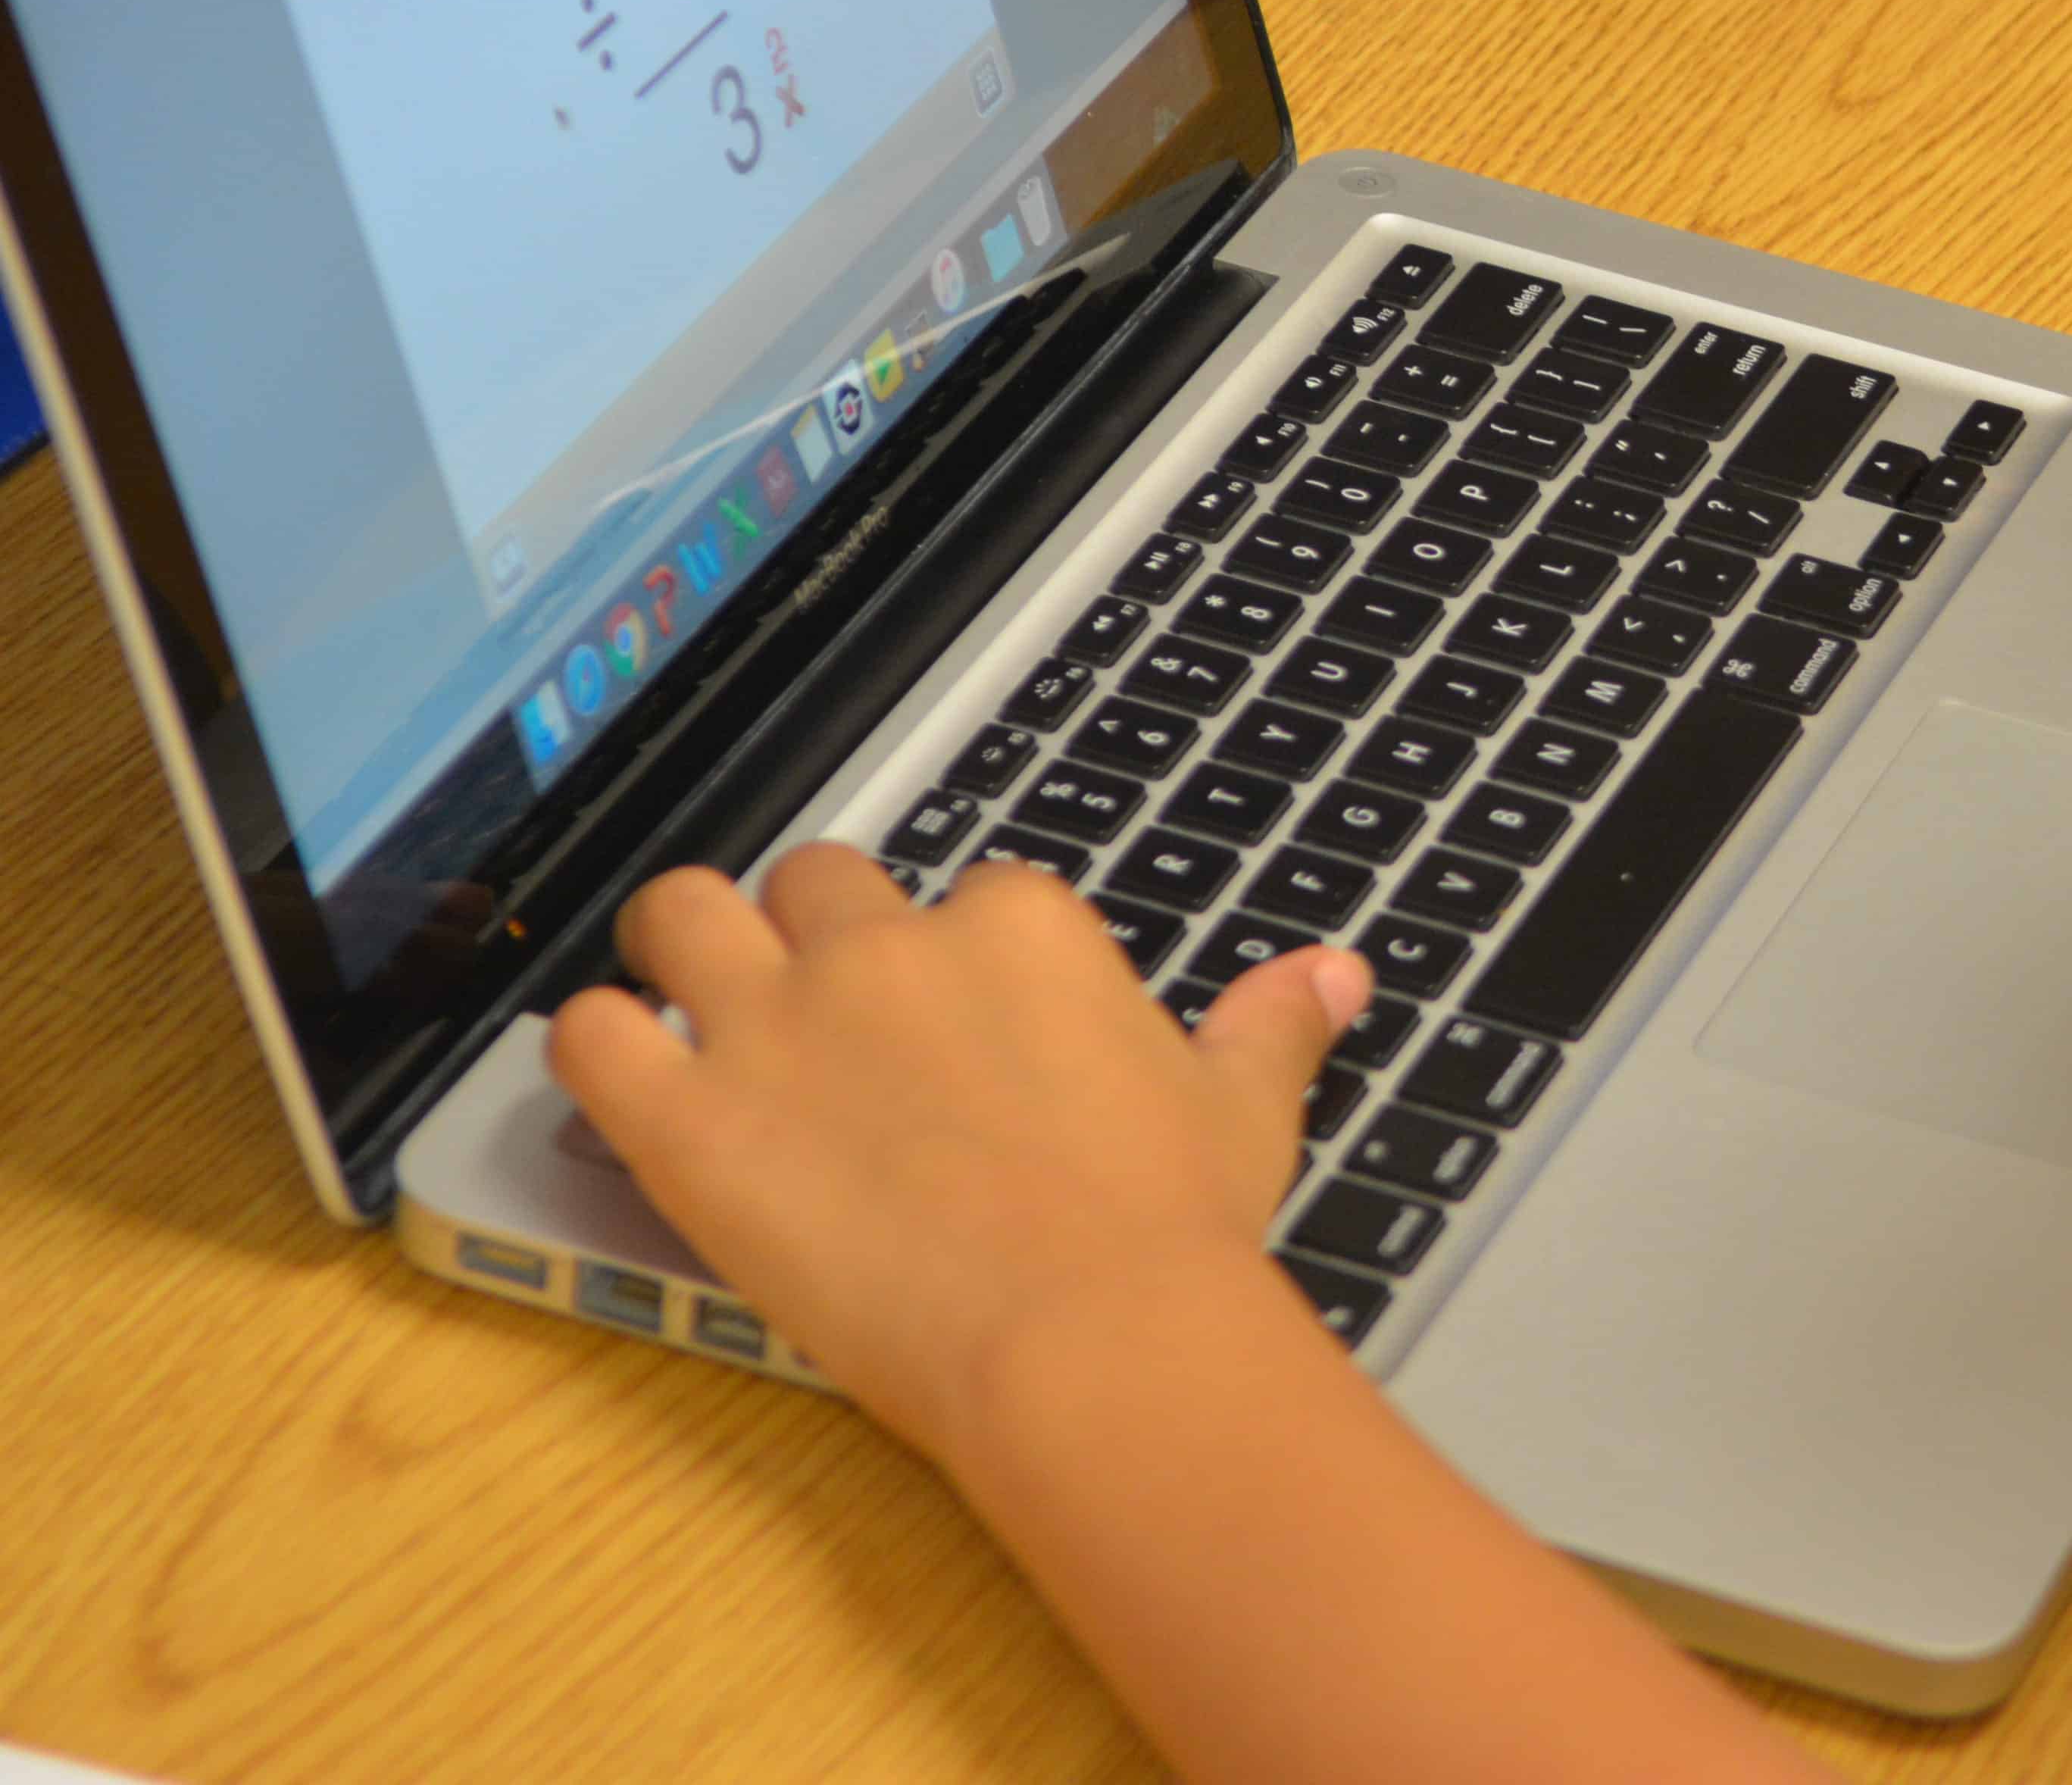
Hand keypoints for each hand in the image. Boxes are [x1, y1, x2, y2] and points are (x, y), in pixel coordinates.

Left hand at [547, 847, 1365, 1458]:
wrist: (1087, 1338)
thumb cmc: (1168, 1230)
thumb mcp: (1240, 1110)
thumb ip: (1269, 1025)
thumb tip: (1335, 974)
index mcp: (1018, 929)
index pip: (963, 896)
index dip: (951, 960)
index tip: (956, 1029)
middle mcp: (889, 947)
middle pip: (813, 880)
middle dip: (810, 933)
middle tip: (820, 1020)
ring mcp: (779, 1025)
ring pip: (681, 912)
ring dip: (681, 949)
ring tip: (691, 1013)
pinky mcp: (687, 1119)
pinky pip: (590, 1034)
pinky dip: (594, 1046)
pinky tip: (624, 1082)